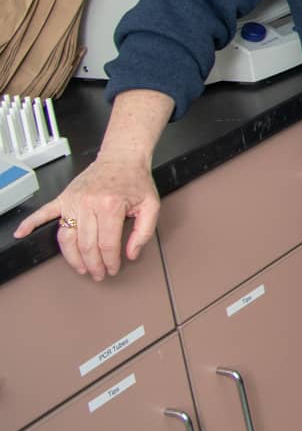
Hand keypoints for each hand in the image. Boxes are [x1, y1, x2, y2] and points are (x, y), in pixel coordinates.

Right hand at [14, 157, 159, 279]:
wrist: (122, 157)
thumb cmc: (136, 180)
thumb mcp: (151, 205)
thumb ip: (144, 232)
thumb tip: (131, 254)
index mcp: (110, 206)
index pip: (107, 244)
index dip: (111, 261)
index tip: (113, 268)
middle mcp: (88, 204)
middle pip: (87, 245)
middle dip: (94, 264)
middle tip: (99, 273)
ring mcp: (73, 201)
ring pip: (66, 238)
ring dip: (72, 257)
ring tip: (81, 268)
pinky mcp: (64, 197)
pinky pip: (44, 213)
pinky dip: (30, 223)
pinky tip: (21, 233)